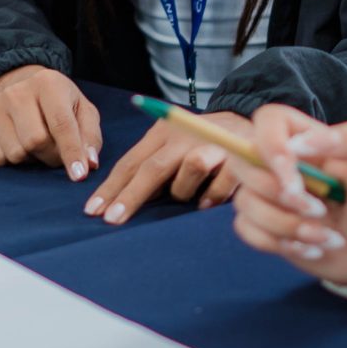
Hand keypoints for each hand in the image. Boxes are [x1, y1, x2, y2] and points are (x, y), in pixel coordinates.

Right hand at [0, 65, 102, 176]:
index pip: (61, 124)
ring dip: (32, 159)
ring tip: (36, 144)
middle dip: (51, 156)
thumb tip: (89, 164)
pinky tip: (18, 143)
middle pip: (36, 142)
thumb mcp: (82, 111)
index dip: (71, 152)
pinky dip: (12, 160)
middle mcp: (17, 91)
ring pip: (16, 153)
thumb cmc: (59, 104)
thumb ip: (90, 136)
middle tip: (56, 151)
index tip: (79, 176)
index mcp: (48, 83)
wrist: (21, 87)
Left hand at [84, 110, 250, 225]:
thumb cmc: (205, 144)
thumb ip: (152, 168)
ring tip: (194, 196)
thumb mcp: (174, 148)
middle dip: (129, 197)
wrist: (253, 126)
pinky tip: (210, 201)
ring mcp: (210, 143)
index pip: (131, 162)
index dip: (111, 187)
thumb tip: (121, 200)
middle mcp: (183, 135)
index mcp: (163, 133)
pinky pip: (216, 187)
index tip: (92, 210)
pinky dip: (212, 197)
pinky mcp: (236, 156)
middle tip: (111, 221)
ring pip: (186, 177)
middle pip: (151, 169)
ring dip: (185, 191)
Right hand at [227, 105, 346, 290]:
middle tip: (320, 211)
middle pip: (244, 163)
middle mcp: (279, 162)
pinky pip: (246, 230)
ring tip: (325, 236)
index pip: (268, 120)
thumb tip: (300, 144)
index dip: (270, 146)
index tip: (292, 176)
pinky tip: (310, 248)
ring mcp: (267, 193)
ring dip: (288, 226)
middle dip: (282, 196)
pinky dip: (280, 244)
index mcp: (305, 138)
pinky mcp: (262, 224)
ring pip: (245, 202)